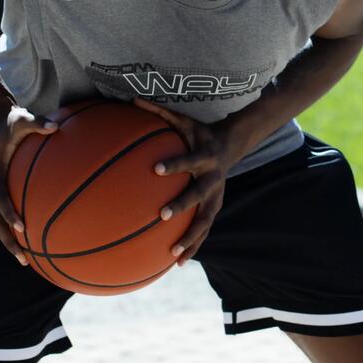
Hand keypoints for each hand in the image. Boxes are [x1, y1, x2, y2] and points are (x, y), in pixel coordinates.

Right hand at [0, 105, 58, 264]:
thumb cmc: (13, 120)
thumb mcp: (24, 118)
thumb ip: (39, 123)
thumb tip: (56, 127)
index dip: (9, 212)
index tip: (22, 227)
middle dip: (7, 240)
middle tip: (24, 259)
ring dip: (8, 241)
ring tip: (26, 260)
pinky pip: (4, 213)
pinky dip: (13, 228)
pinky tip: (33, 240)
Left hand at [131, 98, 238, 264]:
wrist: (231, 145)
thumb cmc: (199, 132)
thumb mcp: (183, 120)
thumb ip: (159, 112)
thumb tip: (131, 99)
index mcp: (204, 156)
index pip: (188, 160)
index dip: (174, 164)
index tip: (155, 170)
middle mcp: (213, 178)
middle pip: (198, 194)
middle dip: (182, 205)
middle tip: (162, 216)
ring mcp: (216, 196)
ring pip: (205, 221)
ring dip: (190, 239)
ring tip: (173, 256)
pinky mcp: (215, 208)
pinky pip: (204, 230)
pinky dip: (193, 247)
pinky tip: (177, 264)